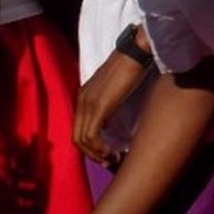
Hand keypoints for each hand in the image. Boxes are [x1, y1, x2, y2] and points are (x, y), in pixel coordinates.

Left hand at [74, 45, 151, 165]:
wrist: (136, 51)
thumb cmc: (132, 66)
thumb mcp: (115, 89)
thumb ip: (108, 104)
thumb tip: (109, 123)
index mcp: (84, 96)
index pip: (79, 129)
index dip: (90, 147)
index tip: (107, 154)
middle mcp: (81, 100)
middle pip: (77, 138)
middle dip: (92, 155)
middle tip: (109, 162)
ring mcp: (88, 103)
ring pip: (82, 140)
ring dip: (97, 155)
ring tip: (113, 159)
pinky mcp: (98, 106)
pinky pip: (92, 136)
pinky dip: (100, 148)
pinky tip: (113, 152)